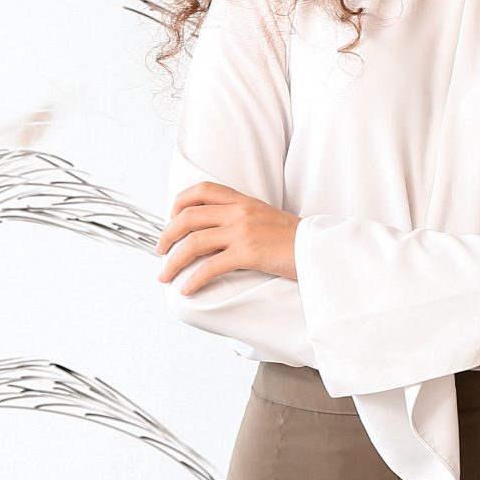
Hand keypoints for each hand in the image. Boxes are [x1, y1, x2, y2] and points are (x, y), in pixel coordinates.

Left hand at [158, 182, 299, 295]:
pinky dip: (194, 280)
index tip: (170, 219)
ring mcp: (242, 231)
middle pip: (188, 217)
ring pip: (193, 242)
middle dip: (167, 235)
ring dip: (173, 261)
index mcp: (243, 200)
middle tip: (160, 251)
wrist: (319, 249)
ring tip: (166, 275)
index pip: (202, 190)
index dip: (180, 202)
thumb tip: (217, 231)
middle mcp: (239, 211)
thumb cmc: (295, 239)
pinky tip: (188, 289)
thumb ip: (242, 217)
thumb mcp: (266, 217)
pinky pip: (210, 267)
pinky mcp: (248, 253)